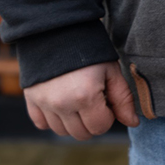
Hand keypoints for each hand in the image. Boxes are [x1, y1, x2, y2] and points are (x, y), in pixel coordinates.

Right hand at [24, 61, 140, 139]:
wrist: (58, 31)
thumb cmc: (90, 50)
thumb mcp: (111, 70)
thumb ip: (123, 99)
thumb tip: (133, 123)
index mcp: (85, 96)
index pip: (100, 127)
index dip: (108, 116)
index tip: (106, 100)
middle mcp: (62, 104)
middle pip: (81, 134)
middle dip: (92, 121)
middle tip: (93, 100)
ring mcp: (44, 103)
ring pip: (62, 131)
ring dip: (73, 122)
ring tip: (77, 99)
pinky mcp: (31, 99)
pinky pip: (42, 124)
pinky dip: (52, 119)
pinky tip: (61, 103)